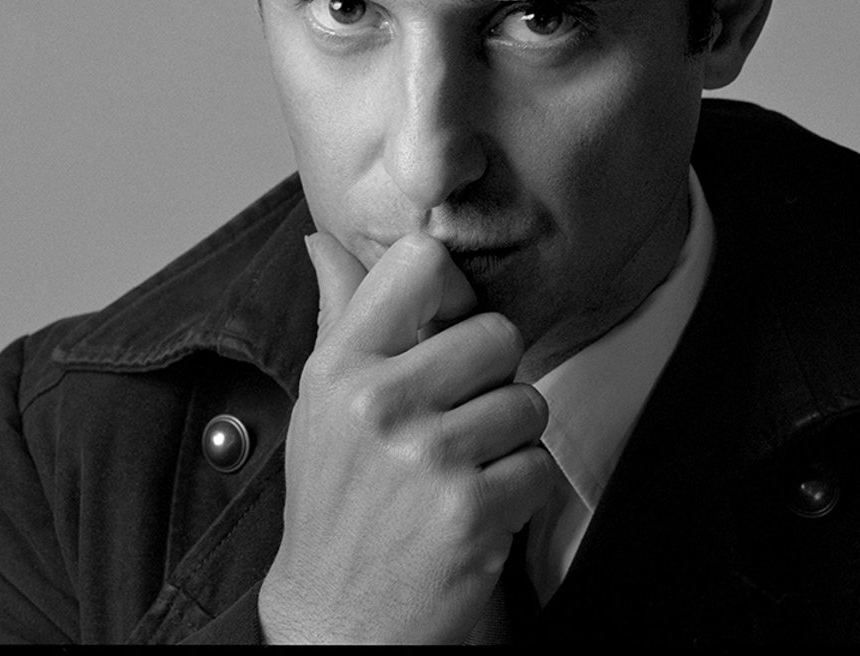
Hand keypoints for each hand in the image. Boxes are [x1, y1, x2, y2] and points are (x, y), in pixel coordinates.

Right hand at [258, 231, 555, 644]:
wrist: (337, 626)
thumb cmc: (334, 504)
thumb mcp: (321, 404)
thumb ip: (340, 316)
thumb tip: (324, 242)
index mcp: (341, 367)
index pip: (420, 262)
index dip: (452, 291)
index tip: (447, 327)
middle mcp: (381, 404)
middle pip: (497, 333)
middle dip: (494, 375)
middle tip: (460, 414)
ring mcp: (429, 459)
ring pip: (527, 400)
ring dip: (509, 439)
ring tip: (462, 468)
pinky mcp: (473, 513)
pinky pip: (538, 465)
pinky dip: (519, 490)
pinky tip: (475, 510)